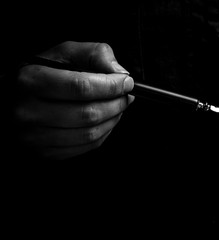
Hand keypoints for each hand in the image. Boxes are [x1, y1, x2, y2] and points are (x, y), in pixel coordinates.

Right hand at [13, 41, 133, 159]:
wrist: (11, 97)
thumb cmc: (41, 72)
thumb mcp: (64, 52)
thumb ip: (95, 54)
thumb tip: (120, 73)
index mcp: (29, 80)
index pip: (81, 87)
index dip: (111, 86)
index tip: (127, 82)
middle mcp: (26, 112)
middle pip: (88, 113)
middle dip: (116, 104)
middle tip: (126, 95)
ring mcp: (32, 136)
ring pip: (89, 134)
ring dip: (113, 120)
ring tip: (117, 107)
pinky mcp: (42, 152)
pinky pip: (84, 148)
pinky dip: (103, 134)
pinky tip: (105, 121)